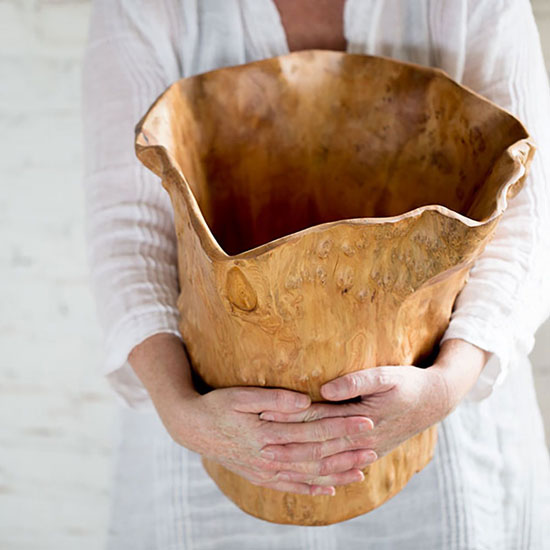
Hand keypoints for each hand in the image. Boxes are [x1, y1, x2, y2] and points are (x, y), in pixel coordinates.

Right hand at [128, 333, 375, 495]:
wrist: (191, 428)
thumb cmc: (216, 406)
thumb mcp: (240, 396)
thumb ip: (273, 400)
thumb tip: (304, 401)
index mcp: (267, 434)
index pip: (314, 431)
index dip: (342, 427)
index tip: (366, 421)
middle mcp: (269, 457)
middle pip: (315, 455)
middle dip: (346, 451)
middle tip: (374, 446)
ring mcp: (264, 470)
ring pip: (306, 475)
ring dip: (335, 473)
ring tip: (361, 471)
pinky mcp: (259, 476)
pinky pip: (289, 487)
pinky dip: (310, 490)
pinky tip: (328, 492)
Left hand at [259, 339, 487, 465]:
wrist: (435, 402)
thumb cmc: (408, 384)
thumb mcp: (385, 375)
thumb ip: (355, 382)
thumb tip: (325, 389)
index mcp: (361, 418)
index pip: (317, 419)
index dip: (290, 417)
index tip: (265, 416)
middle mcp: (361, 440)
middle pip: (316, 444)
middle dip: (287, 445)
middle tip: (259, 445)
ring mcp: (366, 450)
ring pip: (326, 460)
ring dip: (299, 461)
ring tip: (274, 461)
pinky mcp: (369, 452)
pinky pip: (340, 467)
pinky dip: (321, 473)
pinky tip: (306, 476)